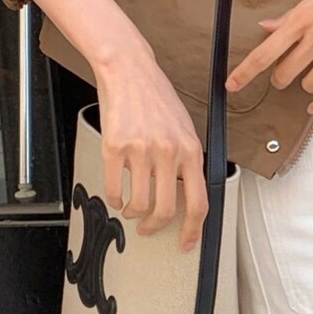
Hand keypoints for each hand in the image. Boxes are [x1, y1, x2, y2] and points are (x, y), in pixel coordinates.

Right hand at [94, 51, 208, 251]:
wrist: (129, 71)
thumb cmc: (156, 98)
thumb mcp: (184, 128)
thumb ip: (185, 160)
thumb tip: (184, 194)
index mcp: (191, 150)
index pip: (198, 201)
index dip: (192, 229)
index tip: (185, 242)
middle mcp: (168, 152)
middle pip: (165, 210)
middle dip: (155, 226)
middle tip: (148, 228)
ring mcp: (141, 150)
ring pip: (138, 203)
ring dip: (132, 213)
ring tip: (130, 210)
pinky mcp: (115, 147)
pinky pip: (114, 188)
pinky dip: (114, 199)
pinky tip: (116, 195)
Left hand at [224, 0, 312, 113]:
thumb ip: (293, 16)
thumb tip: (267, 28)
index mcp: (304, 15)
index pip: (266, 51)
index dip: (245, 72)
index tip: (231, 85)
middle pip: (284, 73)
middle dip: (280, 77)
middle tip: (285, 73)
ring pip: (307, 84)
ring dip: (304, 85)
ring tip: (311, 74)